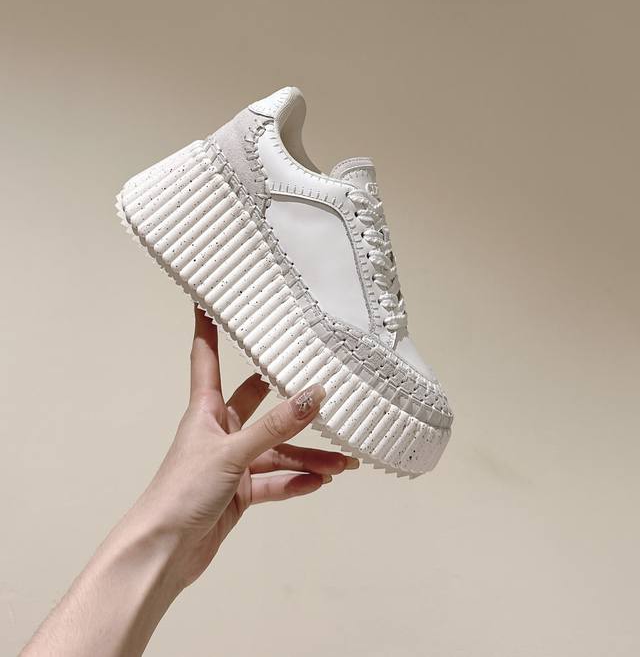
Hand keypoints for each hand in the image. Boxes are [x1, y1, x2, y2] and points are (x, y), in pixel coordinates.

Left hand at [132, 305, 358, 590]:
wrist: (163, 552)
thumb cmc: (180, 492)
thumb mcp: (232, 452)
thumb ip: (276, 427)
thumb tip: (314, 395)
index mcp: (205, 410)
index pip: (207, 356)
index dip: (208, 327)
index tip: (208, 298)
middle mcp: (219, 431)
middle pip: (258, 404)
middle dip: (290, 400)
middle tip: (320, 383)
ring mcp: (231, 463)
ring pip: (276, 450)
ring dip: (307, 455)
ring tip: (343, 462)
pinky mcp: (239, 493)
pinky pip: (275, 481)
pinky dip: (296, 481)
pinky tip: (320, 481)